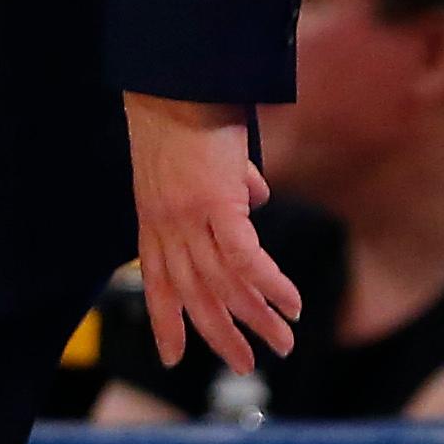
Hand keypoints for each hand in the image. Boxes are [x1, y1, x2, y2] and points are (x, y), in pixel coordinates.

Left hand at [123, 94, 300, 373]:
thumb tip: (255, 196)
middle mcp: (165, 224)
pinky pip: (243, 257)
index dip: (166, 320)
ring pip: (222, 283)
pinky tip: (290, 303)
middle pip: (194, 293)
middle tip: (245, 365)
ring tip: (282, 344)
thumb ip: (226, 184)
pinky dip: (267, 283)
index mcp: (153, 217)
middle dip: (219, 333)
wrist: (175, 78)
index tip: (172, 358)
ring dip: (255, 317)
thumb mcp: (199, 159)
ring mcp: (188, 216)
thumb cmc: (186, 109)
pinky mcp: (215, 203)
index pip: (156, 281)